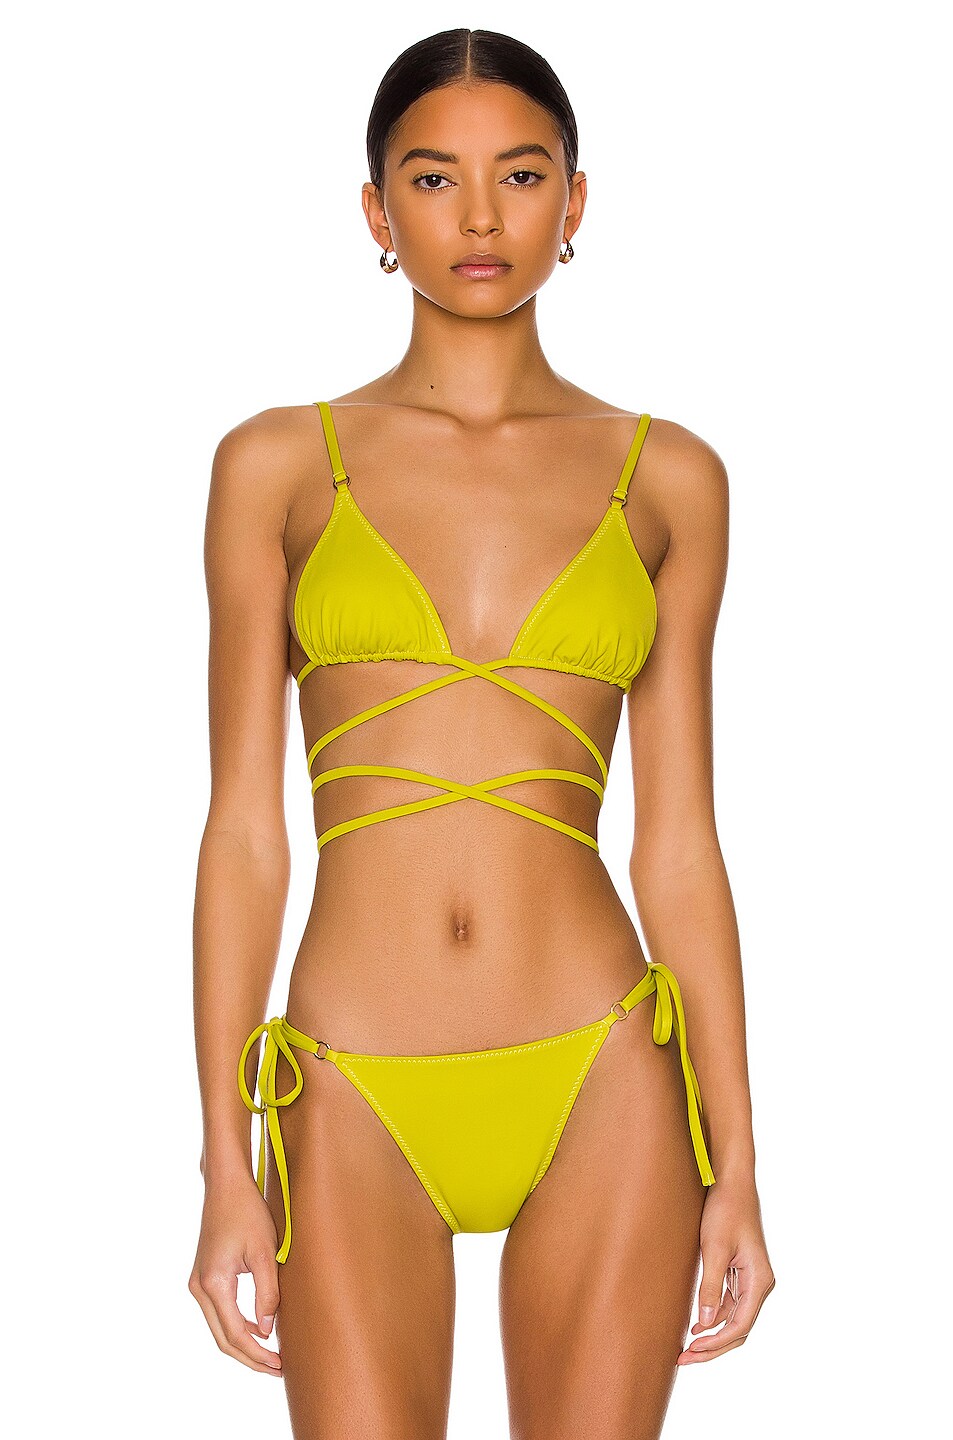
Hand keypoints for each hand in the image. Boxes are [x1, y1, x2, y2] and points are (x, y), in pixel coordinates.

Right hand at [188, 1174, 282, 1375]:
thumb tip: (268, 1331)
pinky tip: (259, 1329)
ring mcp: (198, 1283)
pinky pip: (219, 1312)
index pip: (235, 1334)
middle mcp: (199, 1288)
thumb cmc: (248, 1212)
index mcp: (214, 1283)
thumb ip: (267, 1294)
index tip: (280, 1365)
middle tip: (277, 1369)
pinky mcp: (203, 1277)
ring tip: (271, 1354)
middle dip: (250, 1358)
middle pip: (223, 1339)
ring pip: (219, 1328)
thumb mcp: (266, 1252)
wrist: (225, 1186)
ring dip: (243, 1343)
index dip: (258, 1354)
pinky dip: (237, 1326)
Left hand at [677, 1173, 775, 1363]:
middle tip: (684, 1359)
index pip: (739, 1325)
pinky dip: (713, 1316)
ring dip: (712, 1333)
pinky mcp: (739, 1270)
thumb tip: (705, 1323)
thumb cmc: (725, 1209)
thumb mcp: (713, 1248)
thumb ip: (710, 1286)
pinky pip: (729, 1303)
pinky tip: (695, 1323)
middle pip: (739, 1328)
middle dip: (713, 1346)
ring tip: (686, 1347)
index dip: (715, 1343)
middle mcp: (759, 1283)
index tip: (691, 1352)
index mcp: (759, 1280)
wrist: (731, 1180)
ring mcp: (750, 1278)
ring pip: (734, 1318)